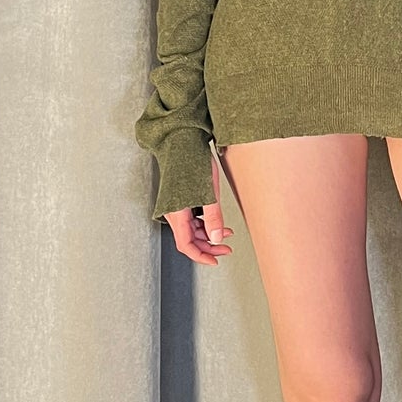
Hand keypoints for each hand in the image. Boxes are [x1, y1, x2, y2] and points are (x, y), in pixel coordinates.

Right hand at [163, 148, 233, 264]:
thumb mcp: (209, 192)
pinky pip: (191, 218)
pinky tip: (218, 223)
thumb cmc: (194, 162)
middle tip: (227, 249)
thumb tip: (218, 238)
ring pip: (191, 229)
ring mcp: (176, 206)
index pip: (185, 245)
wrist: (182, 140)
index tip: (215, 261)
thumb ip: (214, 218)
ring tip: (228, 234)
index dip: (200, 256)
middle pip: (189, 239)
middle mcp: (173, 212)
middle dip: (208, 245)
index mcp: (176, 212)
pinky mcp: (180, 199)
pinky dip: (204, 223)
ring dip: (208, 234)